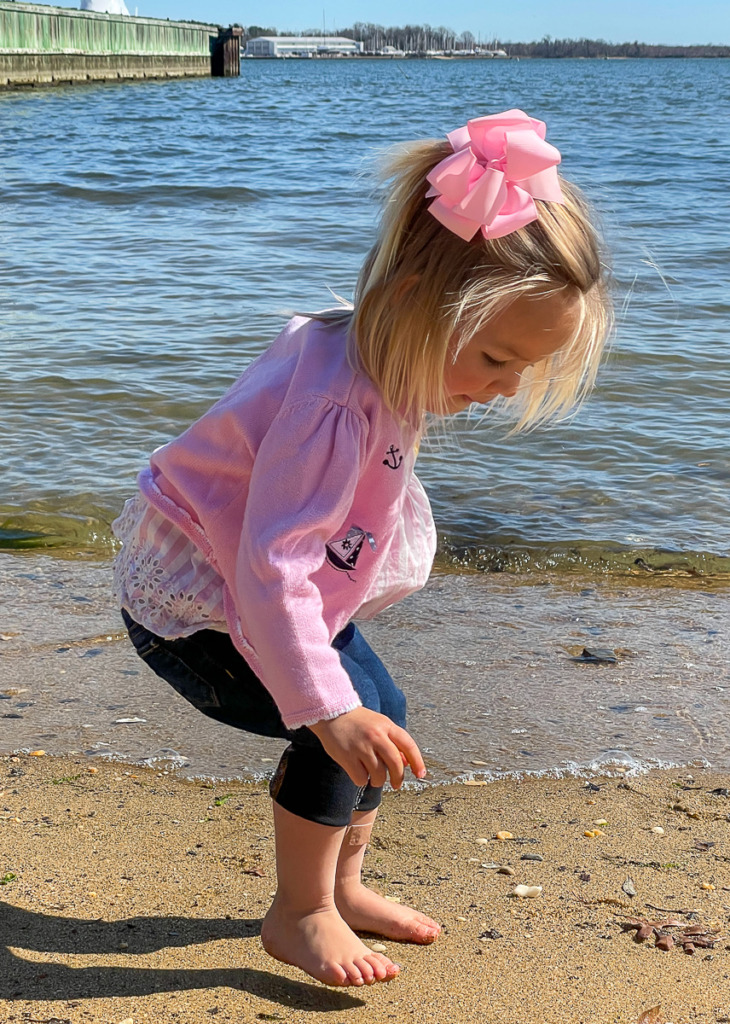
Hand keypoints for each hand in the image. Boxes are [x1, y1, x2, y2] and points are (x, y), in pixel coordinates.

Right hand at [308, 707, 425, 789]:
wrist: (330, 713)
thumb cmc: (358, 721)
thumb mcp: (379, 725)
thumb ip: (393, 742)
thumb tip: (407, 763)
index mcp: (386, 725)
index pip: (409, 745)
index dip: (418, 762)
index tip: (421, 774)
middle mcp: (376, 736)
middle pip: (395, 764)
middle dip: (398, 778)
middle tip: (396, 784)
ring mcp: (361, 747)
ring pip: (379, 774)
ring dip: (378, 781)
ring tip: (373, 776)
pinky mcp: (347, 757)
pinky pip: (361, 778)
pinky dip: (362, 780)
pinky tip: (358, 771)